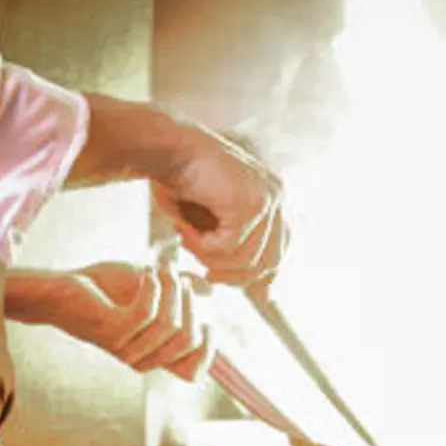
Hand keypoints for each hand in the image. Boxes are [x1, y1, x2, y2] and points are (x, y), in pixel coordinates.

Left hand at [56, 261, 214, 381]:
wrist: (61, 288)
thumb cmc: (105, 289)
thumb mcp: (151, 288)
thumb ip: (179, 291)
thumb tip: (211, 289)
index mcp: (152, 356)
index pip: (193, 371)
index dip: (209, 348)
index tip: (207, 319)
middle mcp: (140, 359)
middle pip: (188, 340)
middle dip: (191, 303)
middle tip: (179, 277)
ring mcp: (125, 348)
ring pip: (169, 324)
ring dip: (171, 289)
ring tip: (162, 269)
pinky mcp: (110, 331)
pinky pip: (147, 313)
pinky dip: (152, 287)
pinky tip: (146, 273)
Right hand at [154, 127, 289, 289]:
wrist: (163, 147)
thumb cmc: (180, 181)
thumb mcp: (213, 224)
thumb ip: (238, 254)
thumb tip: (266, 299)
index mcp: (275, 196)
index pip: (281, 249)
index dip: (262, 276)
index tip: (243, 291)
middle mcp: (278, 195)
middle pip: (271, 261)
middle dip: (235, 275)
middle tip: (206, 274)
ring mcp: (269, 197)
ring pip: (248, 260)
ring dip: (210, 258)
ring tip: (186, 240)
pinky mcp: (252, 203)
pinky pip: (229, 247)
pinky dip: (202, 245)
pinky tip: (183, 229)